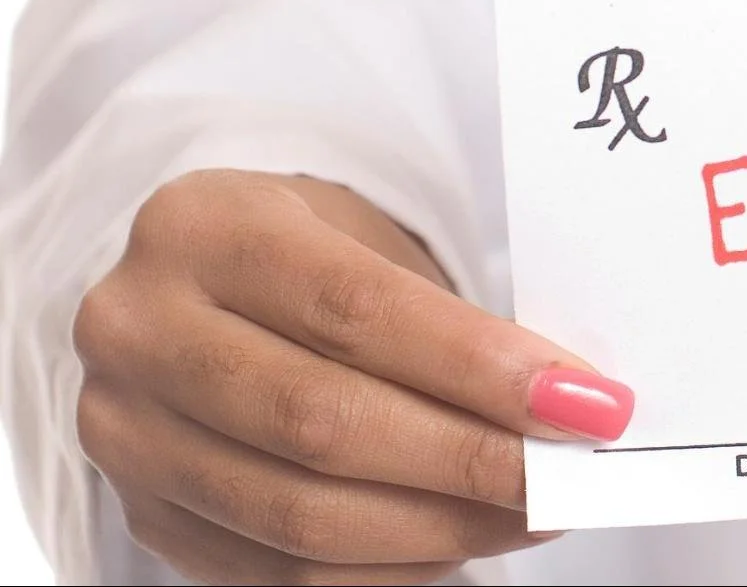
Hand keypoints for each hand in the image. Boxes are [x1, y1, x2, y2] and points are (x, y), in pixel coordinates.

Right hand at [74, 169, 633, 584]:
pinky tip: (459, 544)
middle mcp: (140, 330)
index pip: (357, 310)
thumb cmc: (306, 252)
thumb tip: (567, 405)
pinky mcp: (144, 515)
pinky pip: (278, 574)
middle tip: (569, 475)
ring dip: (440, 528)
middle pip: (324, 422)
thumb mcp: (364, 237)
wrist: (188, 286)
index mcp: (203, 229)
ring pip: (299, 516)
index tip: (585, 402)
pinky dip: (388, 570)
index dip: (479, 367)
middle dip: (470, 460)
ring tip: (531, 515)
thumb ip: (444, 317)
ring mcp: (126, 434)